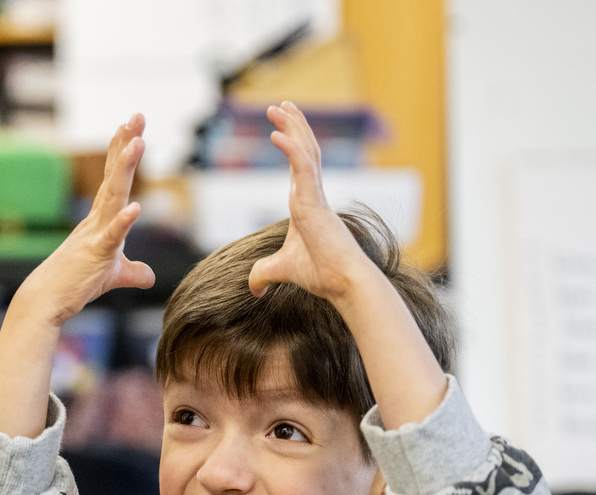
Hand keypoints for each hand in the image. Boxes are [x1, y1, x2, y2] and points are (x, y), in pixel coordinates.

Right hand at [15, 113, 154, 324]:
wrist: (46, 301)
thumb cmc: (75, 284)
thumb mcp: (112, 276)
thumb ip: (133, 272)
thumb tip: (150, 276)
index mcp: (100, 220)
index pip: (113, 180)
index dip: (122, 152)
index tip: (131, 126)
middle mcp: (97, 220)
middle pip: (115, 177)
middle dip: (126, 145)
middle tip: (137, 115)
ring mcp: (95, 235)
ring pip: (114, 197)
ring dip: (125, 169)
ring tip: (139, 143)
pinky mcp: (95, 256)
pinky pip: (112, 237)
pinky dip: (123, 223)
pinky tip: (136, 208)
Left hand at [247, 102, 379, 302]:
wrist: (342, 283)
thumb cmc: (321, 274)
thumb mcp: (282, 270)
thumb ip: (263, 274)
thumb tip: (253, 289)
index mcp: (307, 205)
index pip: (300, 167)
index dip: (292, 145)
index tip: (282, 127)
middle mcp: (313, 196)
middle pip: (304, 151)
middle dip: (293, 125)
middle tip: (282, 105)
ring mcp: (315, 197)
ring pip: (304, 152)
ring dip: (292, 127)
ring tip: (279, 107)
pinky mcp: (314, 202)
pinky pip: (302, 168)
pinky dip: (290, 149)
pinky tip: (276, 133)